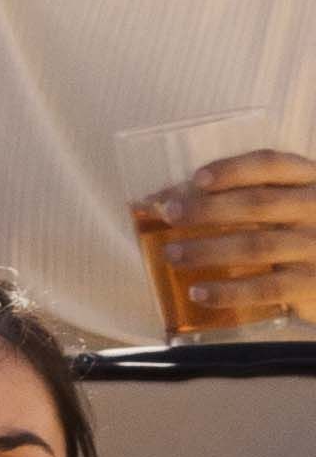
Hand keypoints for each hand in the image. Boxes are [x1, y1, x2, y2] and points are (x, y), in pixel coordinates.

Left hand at [144, 151, 315, 333]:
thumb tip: (156, 201)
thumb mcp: (278, 204)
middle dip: (209, 209)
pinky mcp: (312, 286)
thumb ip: (228, 196)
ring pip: (257, 246)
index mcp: (308, 181)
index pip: (271, 165)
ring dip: (208, 250)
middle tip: (170, 215)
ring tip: (172, 254)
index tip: (197, 179)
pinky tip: (198, 292)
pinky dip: (229, 291)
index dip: (233, 169)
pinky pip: (266, 288)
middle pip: (259, 204)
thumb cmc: (296, 229)